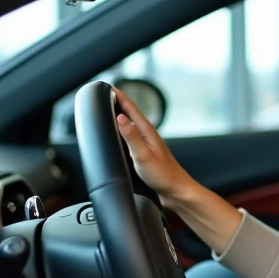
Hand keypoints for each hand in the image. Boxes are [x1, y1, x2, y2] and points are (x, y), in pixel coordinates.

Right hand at [114, 87, 193, 203]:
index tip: (105, 86)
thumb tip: (119, 117)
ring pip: (129, 124)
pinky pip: (130, 136)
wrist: (176, 191)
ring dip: (119, 115)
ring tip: (108, 108)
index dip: (117, 95)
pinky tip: (118, 134)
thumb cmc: (163, 175)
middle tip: (103, 93)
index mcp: (146, 131)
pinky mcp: (144, 152)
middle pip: (128, 113)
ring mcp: (146, 143)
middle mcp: (146, 134)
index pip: (130, 107)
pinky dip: (122, 130)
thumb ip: (131, 136)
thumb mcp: (143, 155)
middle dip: (116, 102)